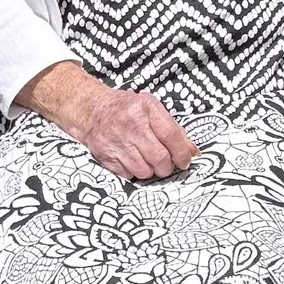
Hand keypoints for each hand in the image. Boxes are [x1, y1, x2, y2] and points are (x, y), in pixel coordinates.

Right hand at [66, 80, 199, 181]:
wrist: (92, 110)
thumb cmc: (126, 109)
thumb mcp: (151, 109)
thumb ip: (174, 129)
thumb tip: (192, 151)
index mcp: (145, 108)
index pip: (171, 135)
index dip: (181, 152)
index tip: (185, 160)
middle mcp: (130, 125)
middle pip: (159, 157)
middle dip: (167, 166)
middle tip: (166, 164)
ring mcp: (116, 141)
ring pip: (144, 171)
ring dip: (150, 170)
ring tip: (147, 160)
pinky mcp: (105, 156)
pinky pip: (129, 175)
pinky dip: (134, 172)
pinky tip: (132, 159)